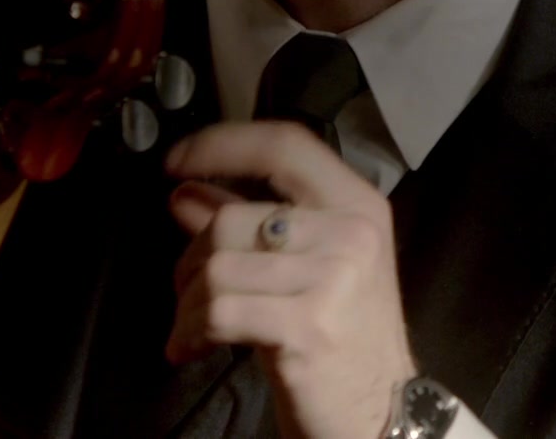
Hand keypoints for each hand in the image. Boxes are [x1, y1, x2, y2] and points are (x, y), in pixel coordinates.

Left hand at [165, 121, 415, 438]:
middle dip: (190, 260)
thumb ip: (246, 221)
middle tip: (189, 294)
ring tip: (194, 329)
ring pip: (217, 268)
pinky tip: (192, 349)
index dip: (222, 144)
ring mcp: (334, 277)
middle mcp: (352, 231)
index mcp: (357, 203)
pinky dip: (190, 333)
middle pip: (233, 218)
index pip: (284, 145)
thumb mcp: (305, 267)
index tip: (175, 161)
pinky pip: (218, 312)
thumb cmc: (342, 334)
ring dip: (187, 305)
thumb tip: (183, 191)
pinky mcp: (308, 325)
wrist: (380, 409)